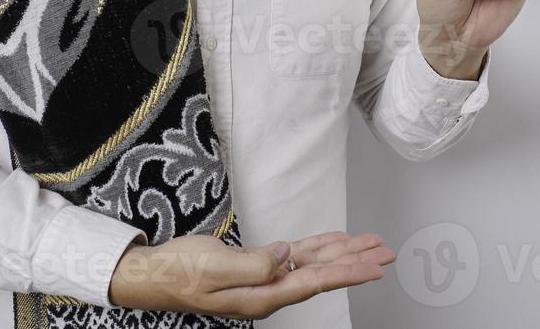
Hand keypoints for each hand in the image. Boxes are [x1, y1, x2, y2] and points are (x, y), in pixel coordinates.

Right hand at [108, 230, 395, 318]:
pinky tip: (333, 242)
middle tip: (385, 252)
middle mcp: (269, 289)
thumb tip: (285, 255)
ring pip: (312, 264)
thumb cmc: (179, 274)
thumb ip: (254, 264)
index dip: (346, 273)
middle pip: (321, 274)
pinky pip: (295, 256)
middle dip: (355, 262)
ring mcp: (264, 277)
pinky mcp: (256, 265)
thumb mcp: (215, 268)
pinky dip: (316, 247)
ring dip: (342, 253)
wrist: (154, 275)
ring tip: (370, 245)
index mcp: (262, 296)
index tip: (373, 267)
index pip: (314, 282)